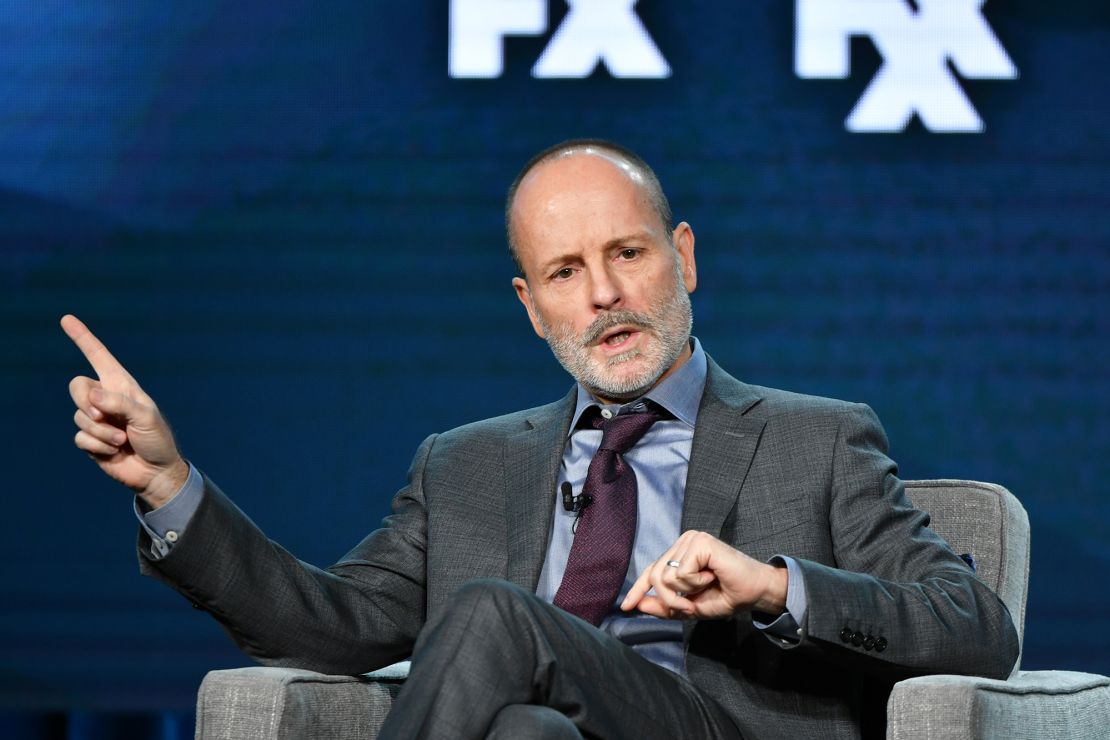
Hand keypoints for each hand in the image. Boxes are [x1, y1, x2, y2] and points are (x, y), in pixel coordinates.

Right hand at [61, 315, 187, 507]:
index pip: (99, 356)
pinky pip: (80, 437)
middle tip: (105, 416)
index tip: (67, 319)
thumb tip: (93, 397)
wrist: (156, 471)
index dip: (83, 338)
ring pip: (79, 416)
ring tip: (122, 439)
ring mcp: (96, 419)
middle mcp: (106, 399)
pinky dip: (98, 445)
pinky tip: (114, 451)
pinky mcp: (90, 440)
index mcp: (121, 386)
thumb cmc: (157, 439)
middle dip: (86, 402)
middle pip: (77, 387)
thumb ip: (120, 403)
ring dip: (102, 431)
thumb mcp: (145, 417)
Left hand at [620, 530, 787, 619]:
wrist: (755, 592)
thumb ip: (665, 606)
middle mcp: (683, 542)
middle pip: (655, 577)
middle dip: (668, 601)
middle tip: (690, 607)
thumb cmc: (728, 595)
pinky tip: (712, 576)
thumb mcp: (691, 607)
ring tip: (705, 587)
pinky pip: (681, 572)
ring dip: (684, 594)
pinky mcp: (700, 542)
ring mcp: (691, 539)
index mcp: (680, 555)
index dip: (638, 590)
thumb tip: (638, 605)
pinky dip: (695, 583)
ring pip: (665, 577)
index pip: (651, 571)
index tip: (626, 607)